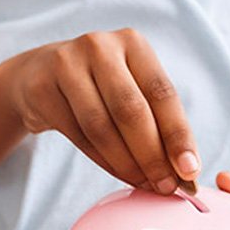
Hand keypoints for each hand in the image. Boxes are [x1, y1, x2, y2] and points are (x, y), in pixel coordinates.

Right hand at [3, 28, 200, 194]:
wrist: (39, 75)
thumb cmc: (100, 85)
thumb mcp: (131, 85)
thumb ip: (157, 119)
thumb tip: (186, 171)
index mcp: (132, 43)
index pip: (162, 92)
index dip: (178, 134)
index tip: (190, 171)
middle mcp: (100, 47)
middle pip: (131, 110)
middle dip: (153, 155)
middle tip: (167, 187)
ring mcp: (66, 65)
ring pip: (102, 127)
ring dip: (128, 164)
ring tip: (146, 184)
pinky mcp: (42, 89)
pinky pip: (78, 135)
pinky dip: (104, 161)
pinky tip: (119, 174)